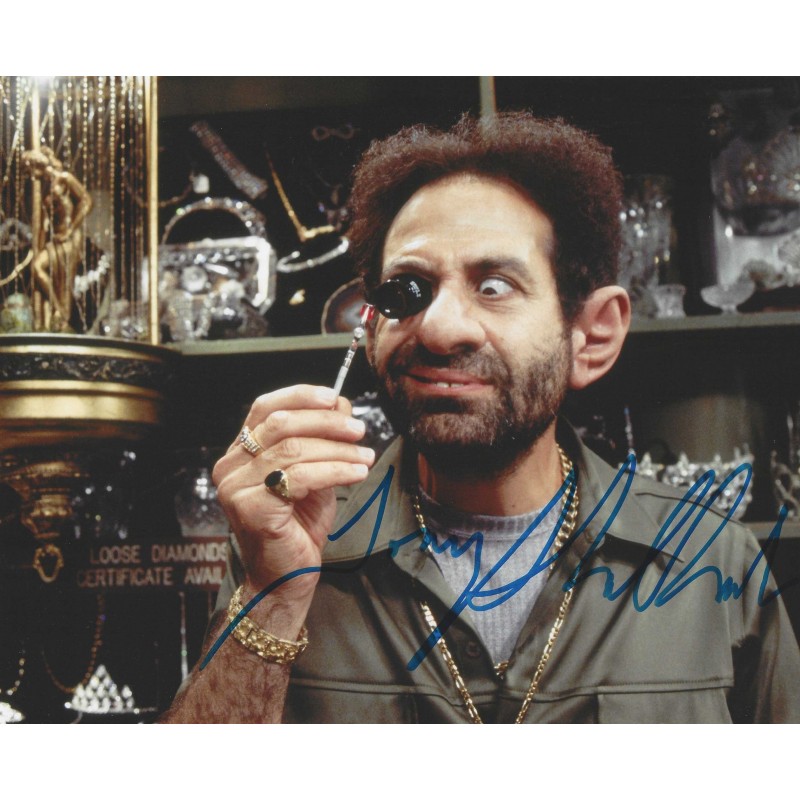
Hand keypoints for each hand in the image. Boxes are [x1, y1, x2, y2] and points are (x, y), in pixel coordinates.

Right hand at [212, 384, 374, 609]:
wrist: (287, 577)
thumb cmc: (299, 525)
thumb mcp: (313, 473)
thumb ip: (320, 440)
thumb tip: (341, 404)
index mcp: (240, 452)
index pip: (264, 407)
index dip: (300, 396)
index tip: (334, 396)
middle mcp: (231, 466)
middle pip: (280, 424)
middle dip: (326, 422)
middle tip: (359, 430)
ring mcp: (236, 487)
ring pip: (293, 450)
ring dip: (337, 450)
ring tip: (365, 456)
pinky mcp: (251, 508)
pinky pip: (300, 477)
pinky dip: (335, 470)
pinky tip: (357, 474)